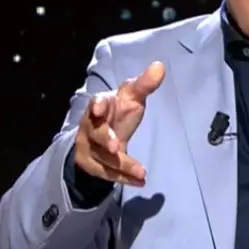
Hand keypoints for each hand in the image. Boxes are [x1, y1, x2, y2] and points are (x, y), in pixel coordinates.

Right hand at [74, 61, 165, 186]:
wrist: (99, 139)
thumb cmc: (118, 114)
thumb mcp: (131, 98)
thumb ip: (144, 85)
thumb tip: (160, 66)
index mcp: (100, 106)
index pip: (96, 103)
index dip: (98, 105)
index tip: (100, 108)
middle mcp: (90, 127)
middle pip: (94, 133)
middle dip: (104, 139)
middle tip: (115, 146)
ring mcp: (89, 148)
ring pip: (102, 158)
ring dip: (122, 165)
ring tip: (141, 173)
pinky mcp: (92, 166)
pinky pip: (107, 174)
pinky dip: (124, 178)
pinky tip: (140, 182)